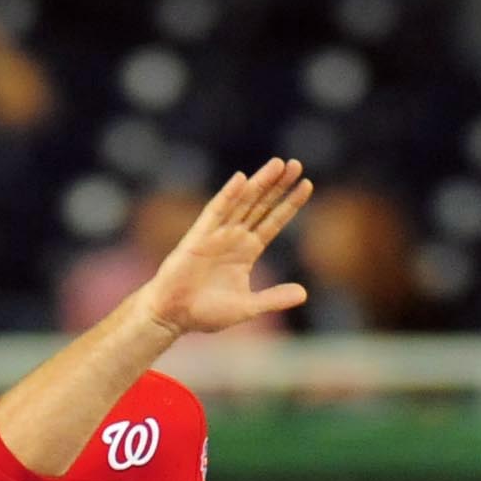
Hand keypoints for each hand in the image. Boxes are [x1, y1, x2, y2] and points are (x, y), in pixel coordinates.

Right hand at [142, 158, 312, 336]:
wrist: (173, 316)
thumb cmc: (206, 313)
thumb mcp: (248, 307)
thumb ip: (274, 298)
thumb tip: (304, 294)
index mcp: (247, 252)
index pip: (273, 222)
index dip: (289, 205)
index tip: (307, 185)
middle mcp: (234, 237)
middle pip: (261, 205)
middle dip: (278, 185)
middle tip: (297, 164)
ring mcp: (217, 234)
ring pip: (242, 203)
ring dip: (259, 183)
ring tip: (278, 164)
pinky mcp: (199, 236)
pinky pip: (215, 212)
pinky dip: (227, 195)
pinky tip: (241, 179)